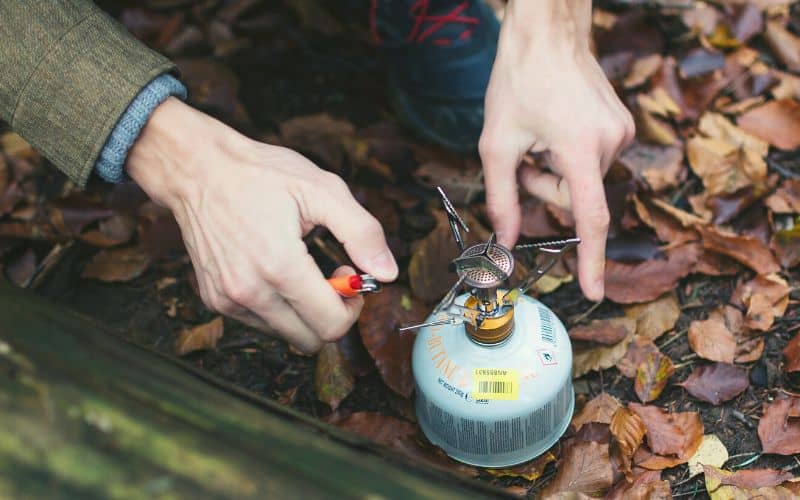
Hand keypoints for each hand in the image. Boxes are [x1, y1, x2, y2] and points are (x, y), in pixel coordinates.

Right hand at [127, 98, 397, 352]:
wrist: (197, 168)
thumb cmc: (260, 174)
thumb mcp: (322, 189)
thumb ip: (362, 233)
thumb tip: (388, 274)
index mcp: (280, 266)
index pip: (331, 325)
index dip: (353, 307)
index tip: (349, 275)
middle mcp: (249, 292)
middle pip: (310, 340)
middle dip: (330, 313)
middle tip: (329, 274)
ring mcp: (227, 299)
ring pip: (286, 335)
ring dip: (303, 312)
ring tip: (300, 269)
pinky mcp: (214, 299)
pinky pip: (260, 323)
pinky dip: (277, 306)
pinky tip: (274, 270)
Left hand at [479, 0, 634, 300]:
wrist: (548, 33)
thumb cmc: (518, 81)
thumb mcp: (496, 144)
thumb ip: (501, 199)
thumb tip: (506, 242)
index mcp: (579, 148)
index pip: (590, 218)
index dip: (591, 260)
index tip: (593, 292)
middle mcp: (610, 142)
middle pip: (574, 200)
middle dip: (543, 189)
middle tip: (522, 158)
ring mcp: (621, 132)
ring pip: (582, 182)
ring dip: (554, 170)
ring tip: (539, 135)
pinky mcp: (622, 126)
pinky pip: (591, 163)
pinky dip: (569, 157)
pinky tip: (556, 127)